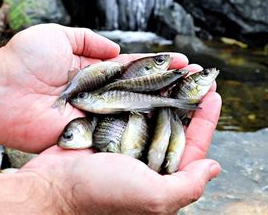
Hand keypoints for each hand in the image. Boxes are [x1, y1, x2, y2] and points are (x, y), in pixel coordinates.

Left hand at [0, 24, 188, 151]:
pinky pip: (123, 128)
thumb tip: (115, 49)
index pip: (135, 67)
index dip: (160, 65)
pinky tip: (172, 121)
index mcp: (93, 71)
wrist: (0, 93)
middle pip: (142, 89)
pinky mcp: (92, 133)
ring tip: (196, 100)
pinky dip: (146, 125)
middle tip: (200, 82)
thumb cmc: (25, 61)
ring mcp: (98, 114)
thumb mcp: (57, 36)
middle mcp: (100, 94)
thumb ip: (88, 39)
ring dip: (167, 105)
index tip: (184, 62)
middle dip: (172, 85)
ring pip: (138, 109)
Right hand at [20, 86, 221, 213]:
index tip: (214, 93)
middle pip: (174, 124)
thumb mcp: (152, 196)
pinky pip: (128, 108)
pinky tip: (146, 76)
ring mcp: (127, 144)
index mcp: (162, 177)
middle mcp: (147, 160)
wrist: (53, 188)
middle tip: (197, 74)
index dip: (206, 119)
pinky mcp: (107, 132)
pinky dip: (138, 92)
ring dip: (165, 91)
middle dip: (187, 98)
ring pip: (152, 112)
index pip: (193, 145)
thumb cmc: (101, 195)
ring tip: (176, 69)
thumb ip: (187, 185)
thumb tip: (214, 167)